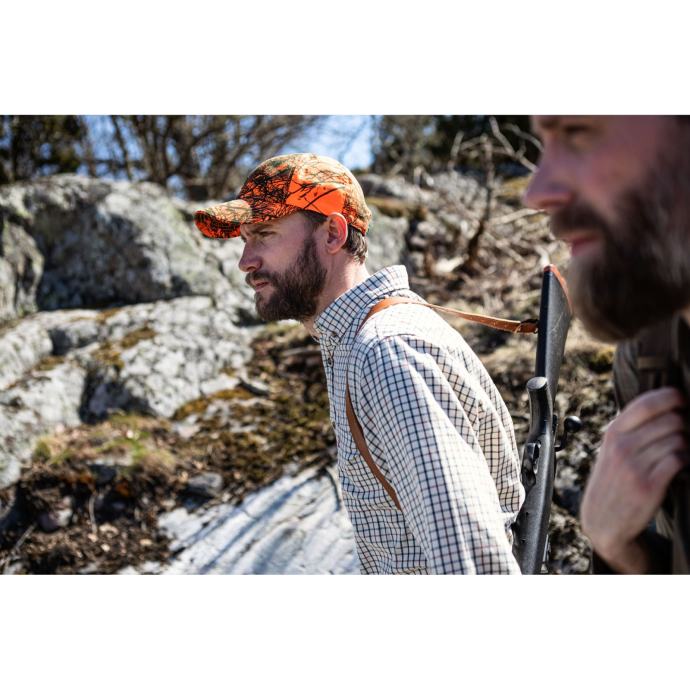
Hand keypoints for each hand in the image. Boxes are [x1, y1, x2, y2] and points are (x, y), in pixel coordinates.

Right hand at [581, 387, 687, 572]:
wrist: (603, 520)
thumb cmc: (612, 481)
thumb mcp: (610, 450)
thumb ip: (629, 429)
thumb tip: (663, 405)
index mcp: (612, 433)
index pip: (645, 404)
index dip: (669, 397)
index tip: (681, 397)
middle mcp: (621, 447)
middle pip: (669, 421)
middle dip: (683, 424)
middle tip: (683, 431)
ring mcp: (635, 466)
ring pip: (677, 440)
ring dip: (685, 444)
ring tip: (680, 451)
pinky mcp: (649, 485)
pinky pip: (678, 461)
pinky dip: (684, 461)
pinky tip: (679, 466)